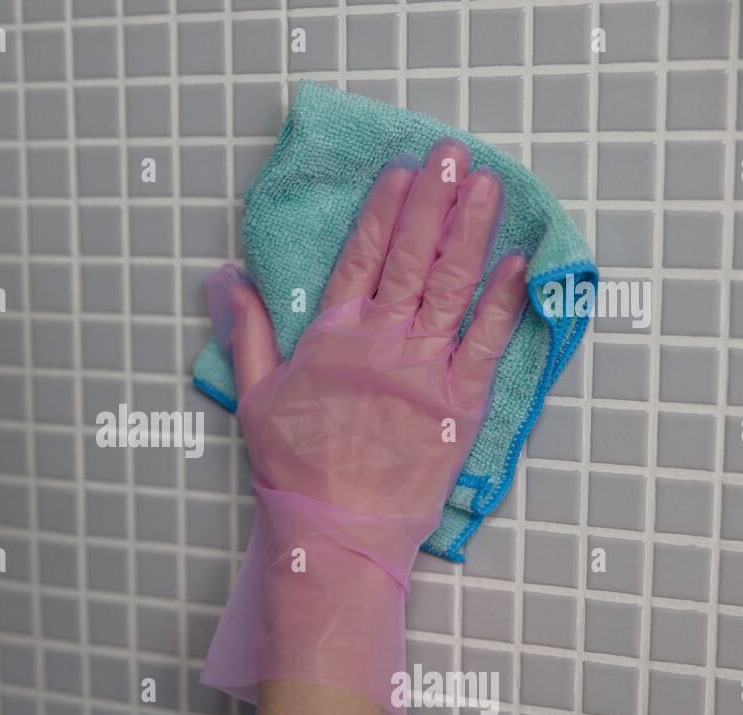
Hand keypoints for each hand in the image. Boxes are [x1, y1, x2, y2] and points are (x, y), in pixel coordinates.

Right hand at [201, 139, 527, 712]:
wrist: (336, 530)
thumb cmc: (294, 467)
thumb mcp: (256, 394)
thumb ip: (246, 330)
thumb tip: (223, 278)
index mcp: (335, 335)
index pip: (364, 257)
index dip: (386, 211)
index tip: (404, 170)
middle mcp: (385, 340)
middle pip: (414, 257)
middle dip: (436, 201)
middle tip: (455, 155)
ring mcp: (428, 368)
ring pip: (454, 285)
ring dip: (472, 232)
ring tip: (488, 186)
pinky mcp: (462, 401)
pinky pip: (489, 342)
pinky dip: (505, 300)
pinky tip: (519, 263)